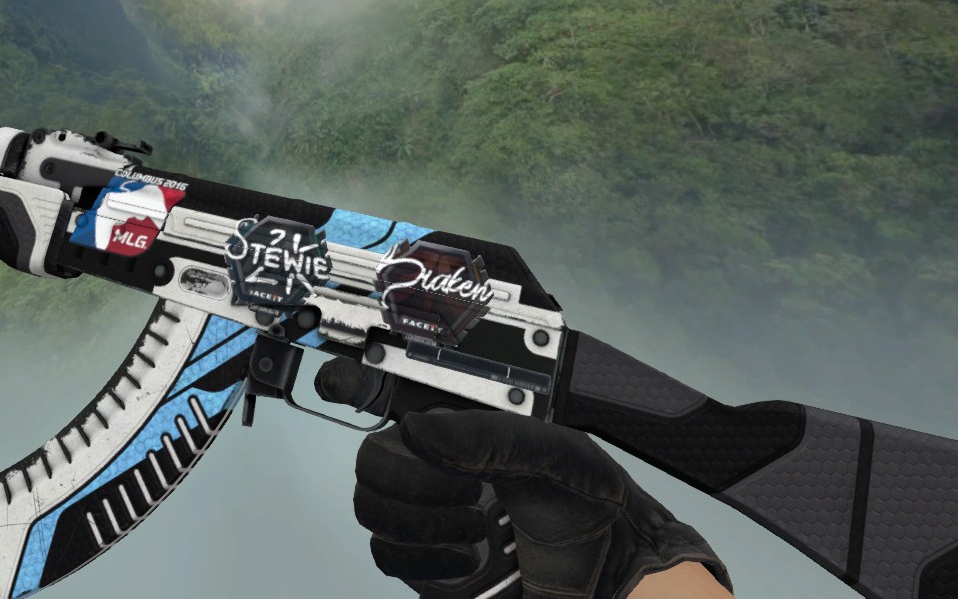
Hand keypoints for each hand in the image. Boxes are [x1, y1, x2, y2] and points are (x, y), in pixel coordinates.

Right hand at [318, 359, 731, 598]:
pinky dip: (421, 558)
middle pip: (372, 463)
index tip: (341, 383)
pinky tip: (465, 558)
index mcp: (466, 436)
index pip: (398, 408)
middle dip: (408, 478)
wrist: (615, 574)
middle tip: (461, 490)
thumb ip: (492, 437)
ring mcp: (431, 521)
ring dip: (418, 520)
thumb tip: (423, 431)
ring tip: (473, 526)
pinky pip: (389, 558)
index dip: (353, 386)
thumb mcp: (557, 454)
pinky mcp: (430, 568)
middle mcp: (440, 474)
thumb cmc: (597, 507)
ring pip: (373, 511)